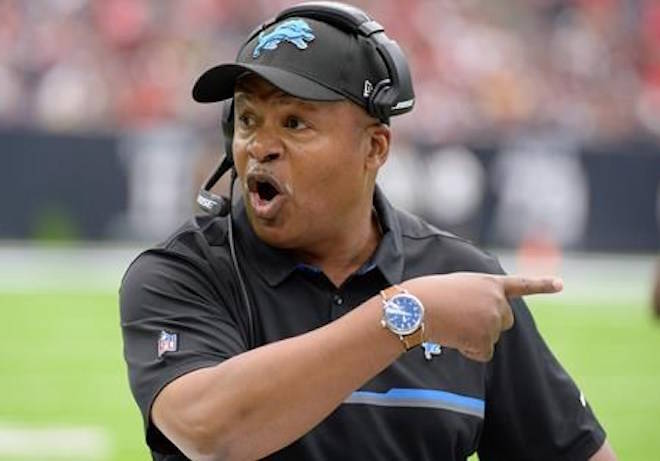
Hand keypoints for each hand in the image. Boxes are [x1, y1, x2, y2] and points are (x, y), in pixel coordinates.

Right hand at [402, 273, 562, 360]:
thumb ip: (477, 296)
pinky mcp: (486, 340)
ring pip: (490, 339)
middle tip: (463, 320)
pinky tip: (454, 337)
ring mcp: (493, 320)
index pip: (520, 285)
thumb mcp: (457, 286)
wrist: (418, 307)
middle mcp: (497, 301)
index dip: (541, 285)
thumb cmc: (429, 294)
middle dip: (489, 325)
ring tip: (452, 324)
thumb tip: (478, 324)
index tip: (560, 284)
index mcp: (490, 283)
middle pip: (505, 321)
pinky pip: (482, 353)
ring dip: (473, 337)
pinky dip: (469, 350)